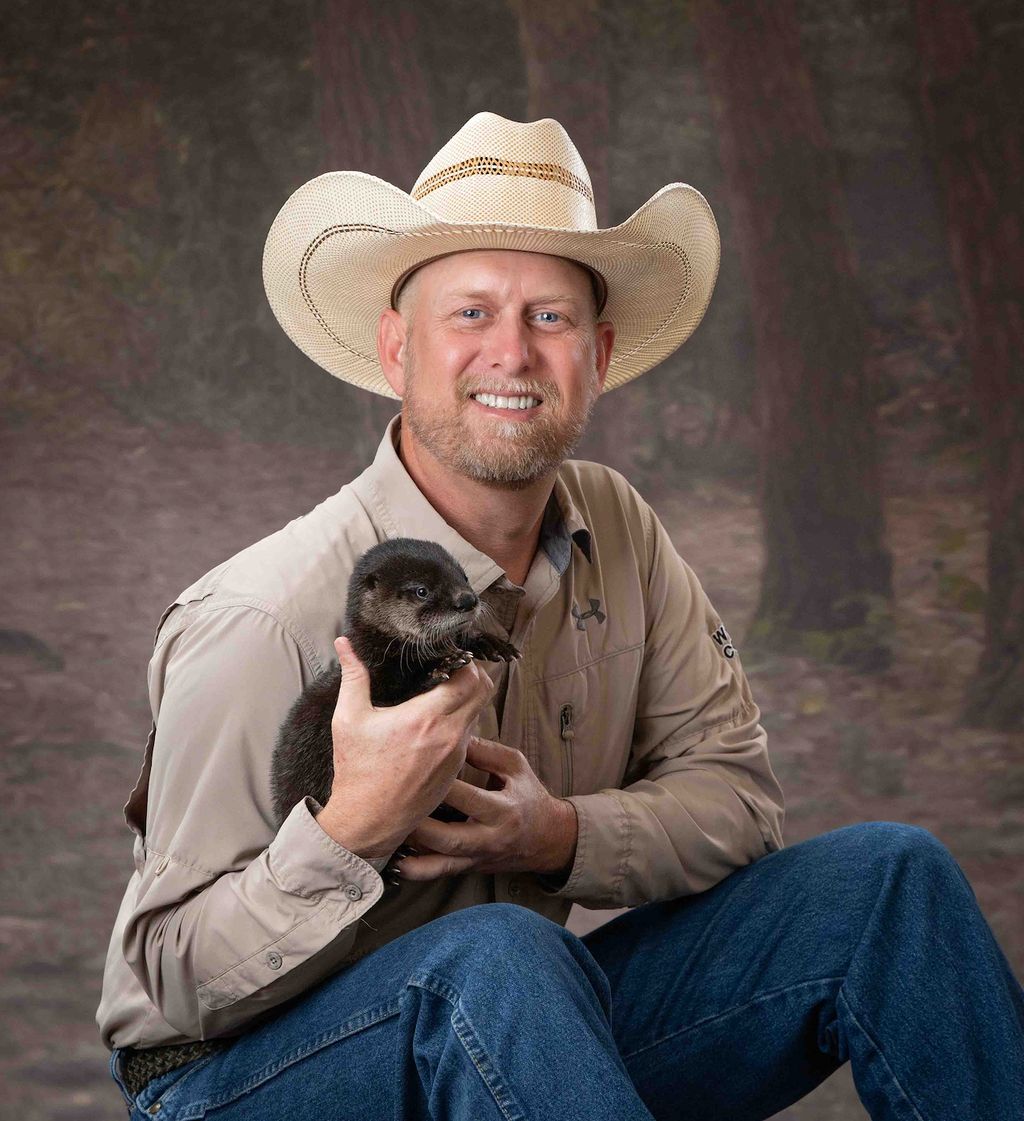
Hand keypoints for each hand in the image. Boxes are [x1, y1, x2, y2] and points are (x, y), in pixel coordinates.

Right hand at [316, 636, 493, 858]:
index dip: (462, 660)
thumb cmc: (357, 771)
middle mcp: (450, 735)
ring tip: (443, 692)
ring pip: (478, 713)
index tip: (446, 655)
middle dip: (472, 674)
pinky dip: (462, 721)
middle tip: (451, 668)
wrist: (367, 821)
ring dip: (468, 699)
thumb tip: (344, 643)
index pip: (468, 677)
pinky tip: (439, 720)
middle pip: (484, 691)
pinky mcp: (456, 770)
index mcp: (426, 717)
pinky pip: (470, 736)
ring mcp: (457, 754)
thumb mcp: (349, 719)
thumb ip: (353, 676)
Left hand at [394, 736, 577, 879]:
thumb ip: (485, 751)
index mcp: (504, 810)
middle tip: (392, 803)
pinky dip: (417, 870)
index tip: (415, 768)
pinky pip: (439, 873)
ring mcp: (477, 857)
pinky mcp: (467, 868)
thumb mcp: (515, 766)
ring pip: (441, 860)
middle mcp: (490, 838)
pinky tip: (396, 861)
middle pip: (450, 837)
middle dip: (420, 823)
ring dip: (412, 848)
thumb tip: (451, 732)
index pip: (468, 798)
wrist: (546, 839)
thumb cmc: (527, 795)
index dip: (441, 784)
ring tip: (388, 830)